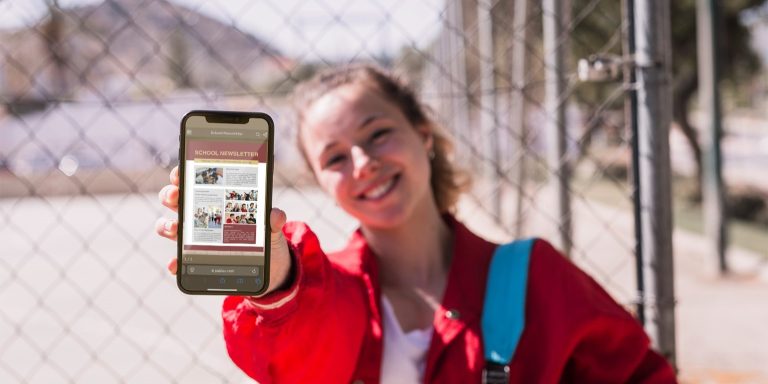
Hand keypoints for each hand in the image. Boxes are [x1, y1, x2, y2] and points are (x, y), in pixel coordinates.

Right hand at [155, 166, 291, 294]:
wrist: (269, 265)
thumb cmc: (266, 237)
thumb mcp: (272, 227)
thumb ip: (274, 219)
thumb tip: (276, 215)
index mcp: (216, 199)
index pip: (193, 181)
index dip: (182, 174)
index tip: (180, 172)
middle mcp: (200, 215)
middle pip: (174, 199)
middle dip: (169, 194)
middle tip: (176, 196)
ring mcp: (195, 237)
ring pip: (169, 226)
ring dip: (166, 225)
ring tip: (175, 228)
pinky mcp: (196, 259)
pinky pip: (180, 260)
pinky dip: (176, 262)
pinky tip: (176, 263)